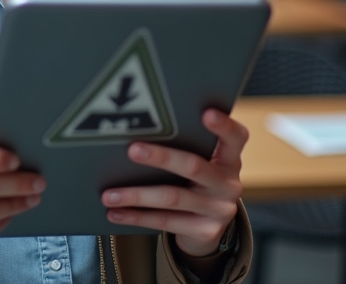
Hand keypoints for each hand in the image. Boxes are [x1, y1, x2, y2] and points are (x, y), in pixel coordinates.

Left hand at [101, 109, 247, 256]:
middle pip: (194, 166)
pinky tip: (115, 213)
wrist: (208, 227)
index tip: (207, 113)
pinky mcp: (204, 231)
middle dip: (161, 157)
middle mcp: (228, 184)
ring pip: (172, 197)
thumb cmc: (196, 182)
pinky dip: (136, 217)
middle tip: (133, 150)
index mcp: (229, 160)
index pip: (236, 138)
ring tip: (108, 194)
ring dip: (136, 195)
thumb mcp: (202, 164)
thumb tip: (135, 134)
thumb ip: (186, 147)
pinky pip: (165, 222)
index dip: (224, 126)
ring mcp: (218, 210)